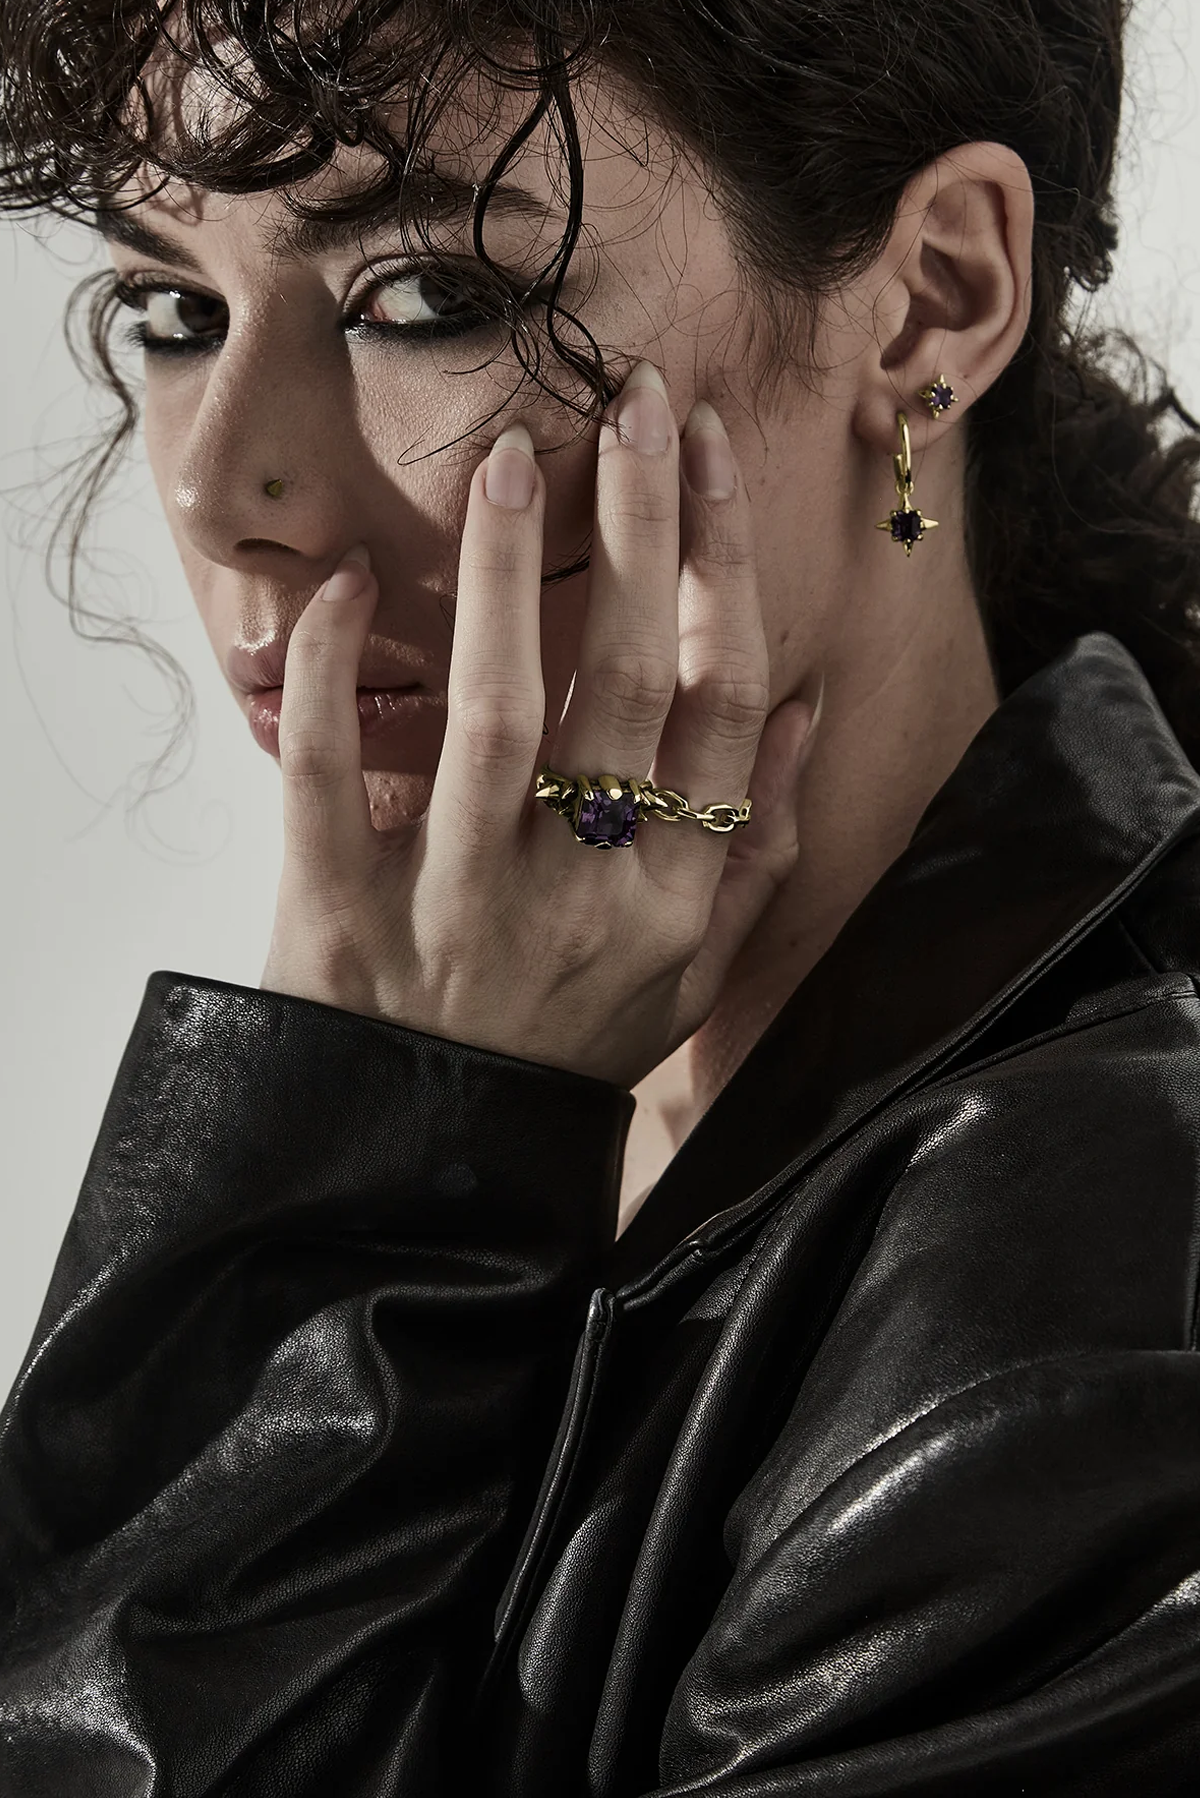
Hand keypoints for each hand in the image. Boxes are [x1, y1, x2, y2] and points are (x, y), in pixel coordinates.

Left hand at [259, 361, 819, 1088]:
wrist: (439, 1169)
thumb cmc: (574, 1051)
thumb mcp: (695, 975)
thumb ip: (760, 851)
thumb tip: (804, 707)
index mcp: (674, 899)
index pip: (721, 705)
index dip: (723, 564)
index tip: (709, 451)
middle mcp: (582, 895)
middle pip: (623, 683)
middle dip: (641, 526)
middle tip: (636, 402)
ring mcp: (461, 906)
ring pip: (496, 714)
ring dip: (509, 574)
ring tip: (514, 457)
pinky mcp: (342, 922)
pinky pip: (332, 783)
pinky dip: (336, 680)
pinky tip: (352, 587)